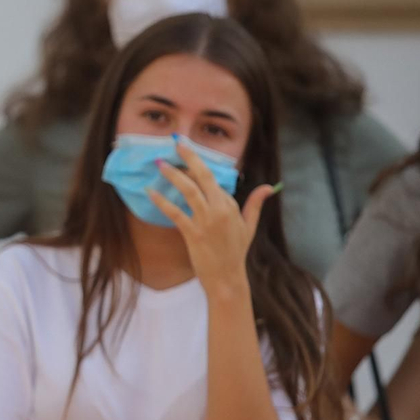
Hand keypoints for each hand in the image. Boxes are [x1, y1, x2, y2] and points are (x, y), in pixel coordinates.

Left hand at [149, 136, 277, 292]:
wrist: (227, 278)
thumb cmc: (236, 252)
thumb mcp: (249, 226)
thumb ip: (256, 204)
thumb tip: (269, 187)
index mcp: (230, 205)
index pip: (212, 178)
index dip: (198, 163)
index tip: (186, 149)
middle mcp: (219, 209)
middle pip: (202, 177)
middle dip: (189, 157)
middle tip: (176, 142)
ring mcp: (206, 221)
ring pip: (188, 191)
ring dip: (173, 175)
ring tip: (160, 164)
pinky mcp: (193, 233)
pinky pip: (175, 213)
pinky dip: (162, 202)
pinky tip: (150, 192)